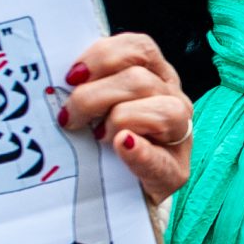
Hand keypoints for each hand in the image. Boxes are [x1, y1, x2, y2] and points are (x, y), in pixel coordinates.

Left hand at [60, 34, 192, 203]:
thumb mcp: (95, 106)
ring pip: (160, 109)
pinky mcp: (174, 171)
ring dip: (117, 120)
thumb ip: (89, 86)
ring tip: (95, 138)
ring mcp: (179, 135)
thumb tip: (64, 79)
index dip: (104, 56)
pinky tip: (122, 146)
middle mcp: (173, 99)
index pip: (139, 48)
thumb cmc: (101, 145)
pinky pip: (160, 158)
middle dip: (94, 97)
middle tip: (68, 118)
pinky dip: (140, 151)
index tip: (72, 77)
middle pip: (140, 80)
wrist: (117, 195)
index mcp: (155, 76)